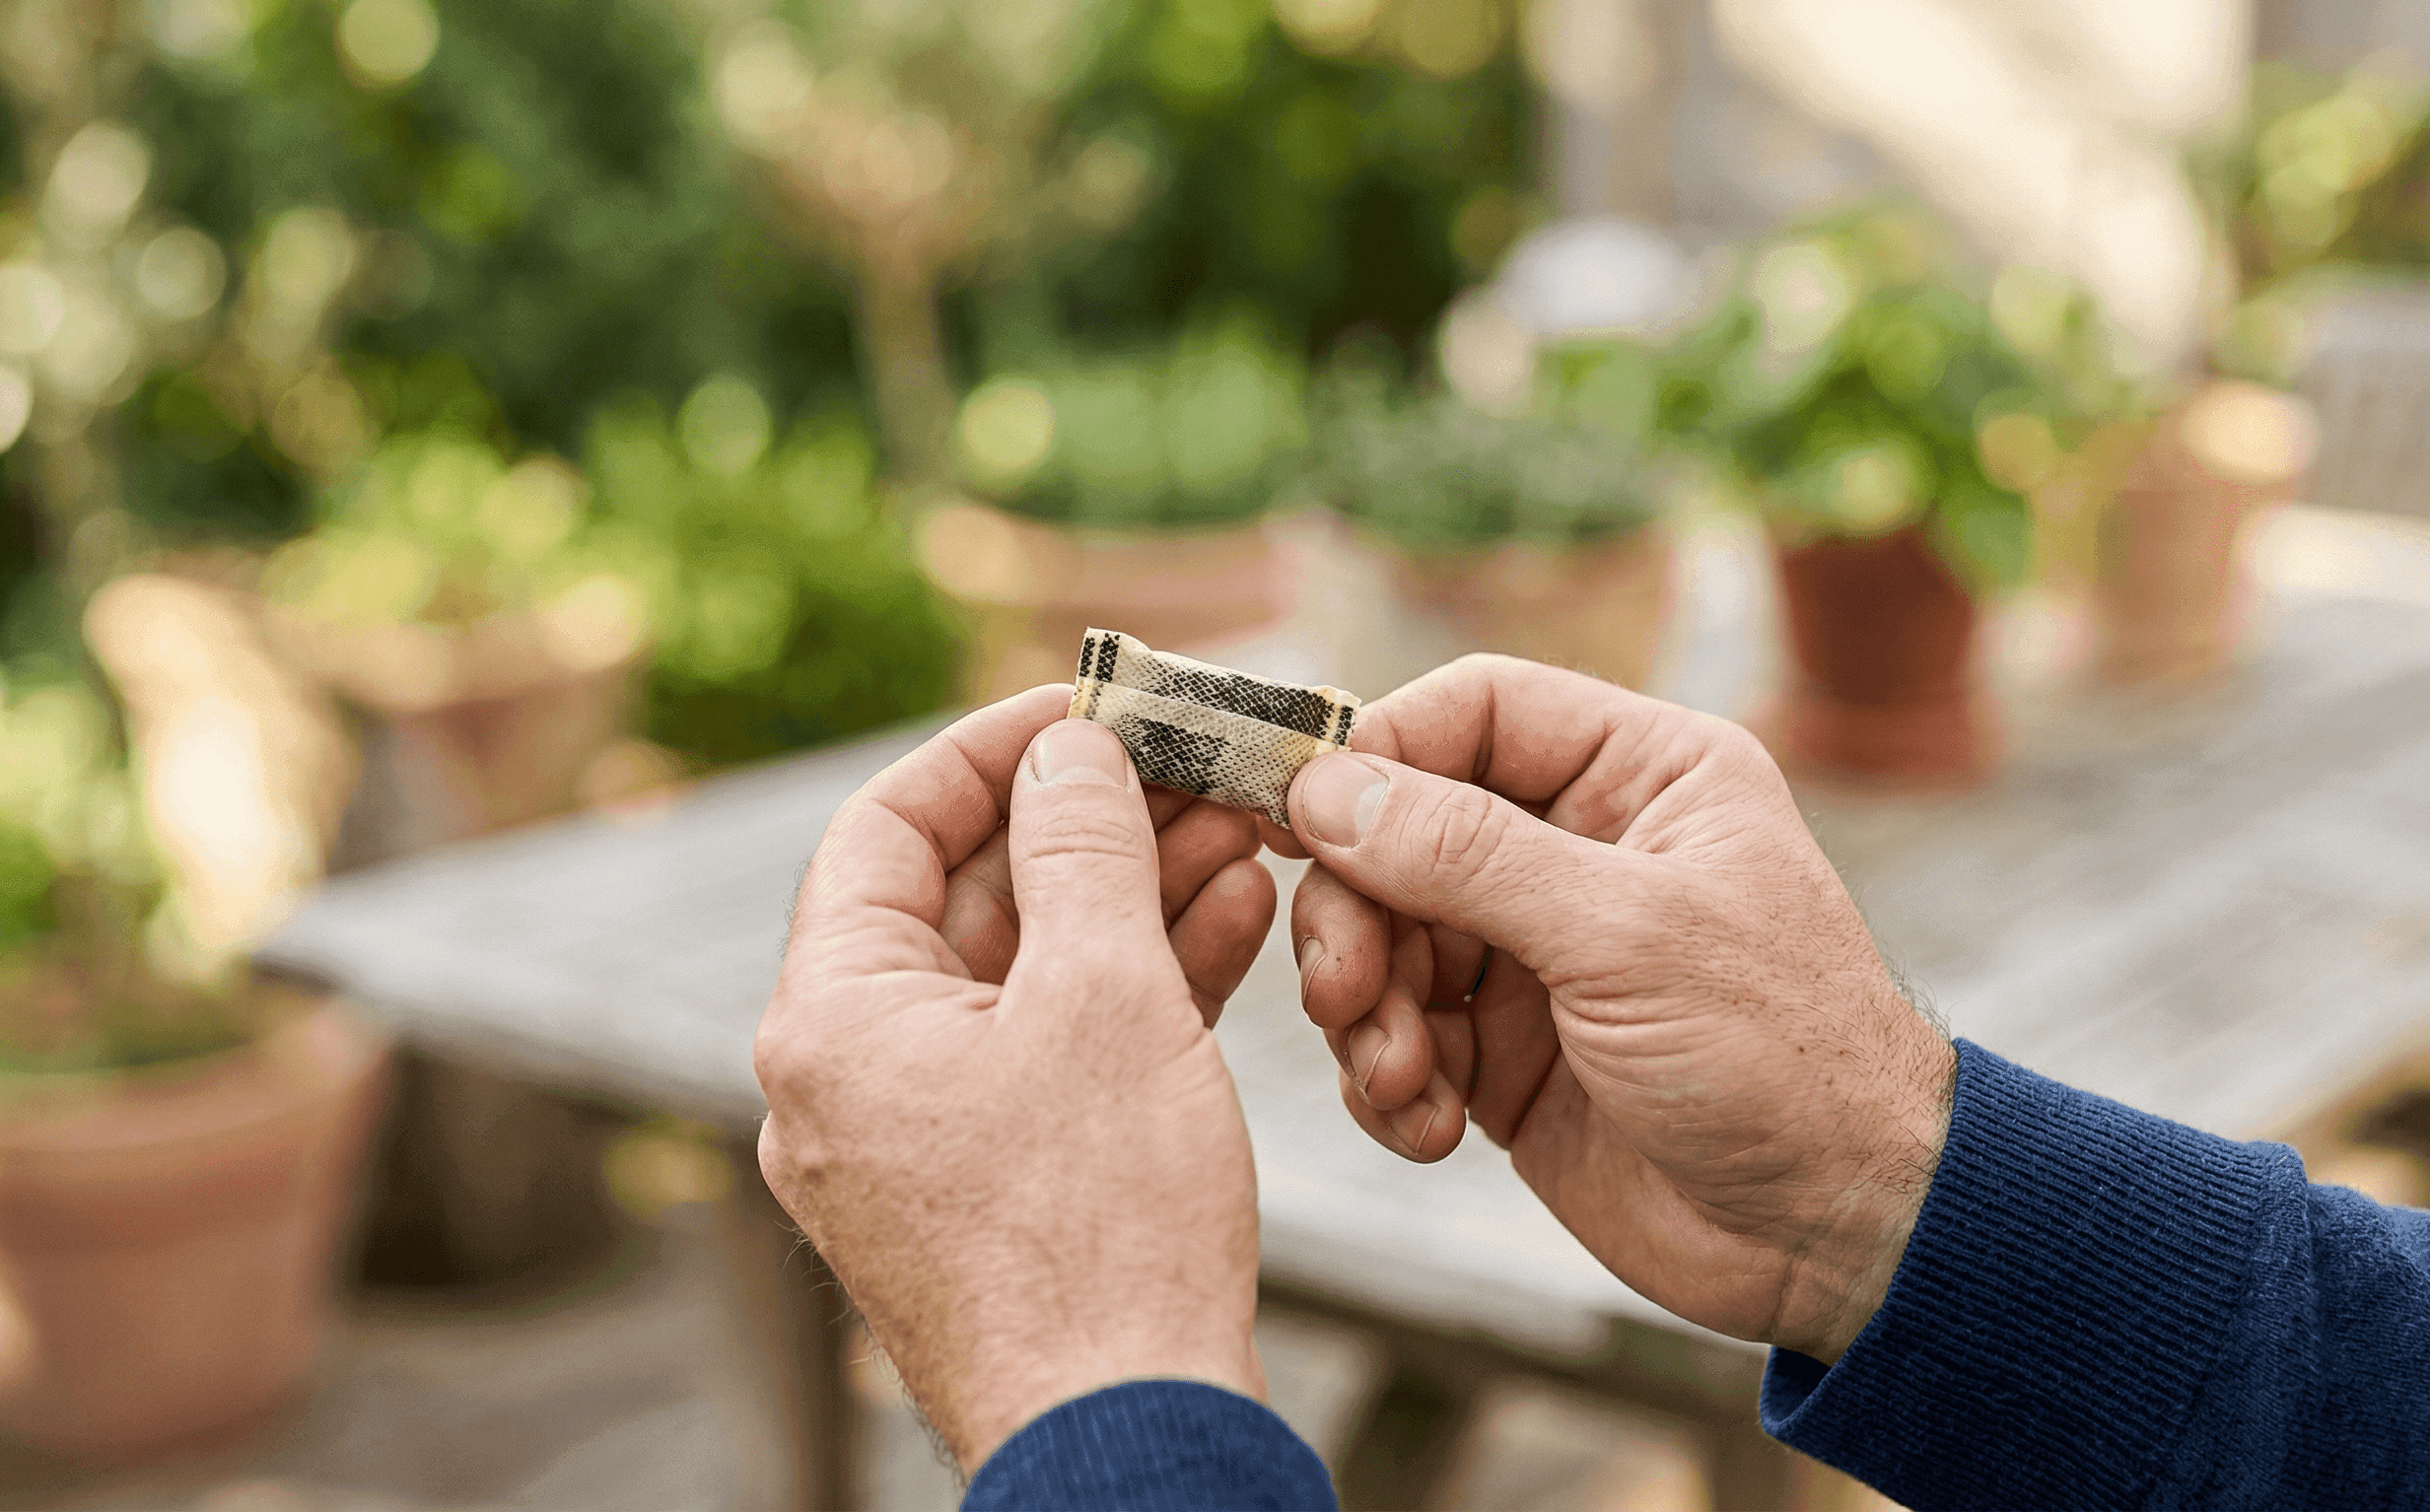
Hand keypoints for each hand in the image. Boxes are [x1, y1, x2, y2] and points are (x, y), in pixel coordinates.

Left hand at [755, 687, 1276, 1468]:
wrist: (1129, 1438)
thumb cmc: (1103, 1230)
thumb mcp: (1105, 997)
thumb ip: (1083, 850)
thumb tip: (1069, 752)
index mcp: (831, 1021)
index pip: (888, 827)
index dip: (992, 749)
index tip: (1088, 706)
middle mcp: (847, 1078)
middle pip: (963, 899)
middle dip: (1089, 827)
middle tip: (1190, 770)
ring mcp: (913, 1141)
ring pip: (1019, 977)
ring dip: (1125, 902)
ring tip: (1236, 837)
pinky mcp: (983, 1189)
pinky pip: (1043, 1054)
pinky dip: (1126, 992)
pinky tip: (1228, 927)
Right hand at [1284, 656, 1953, 1362]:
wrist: (1838, 1237)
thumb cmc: (1784, 1059)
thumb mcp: (1626, 935)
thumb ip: (1468, 854)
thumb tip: (1325, 788)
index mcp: (1640, 776)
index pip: (1473, 712)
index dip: (1378, 754)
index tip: (1301, 820)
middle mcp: (1580, 850)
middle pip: (1400, 832)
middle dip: (1355, 915)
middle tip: (1344, 992)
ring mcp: (1536, 955)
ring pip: (1383, 940)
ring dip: (1366, 1012)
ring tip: (1401, 1081)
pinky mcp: (1503, 1054)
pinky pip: (1396, 1036)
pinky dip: (1388, 1082)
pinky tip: (1429, 1127)